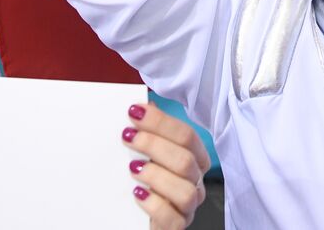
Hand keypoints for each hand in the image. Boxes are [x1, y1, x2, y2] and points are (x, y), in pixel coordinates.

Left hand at [123, 102, 210, 229]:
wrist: (134, 218)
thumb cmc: (144, 179)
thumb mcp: (146, 153)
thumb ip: (147, 132)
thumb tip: (140, 106)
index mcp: (194, 157)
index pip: (187, 135)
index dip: (161, 122)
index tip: (134, 112)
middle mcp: (195, 181)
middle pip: (186, 159)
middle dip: (155, 144)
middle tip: (127, 137)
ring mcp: (188, 206)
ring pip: (186, 190)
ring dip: (157, 175)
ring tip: (133, 168)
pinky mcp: (177, 226)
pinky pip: (174, 218)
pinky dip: (155, 205)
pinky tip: (137, 194)